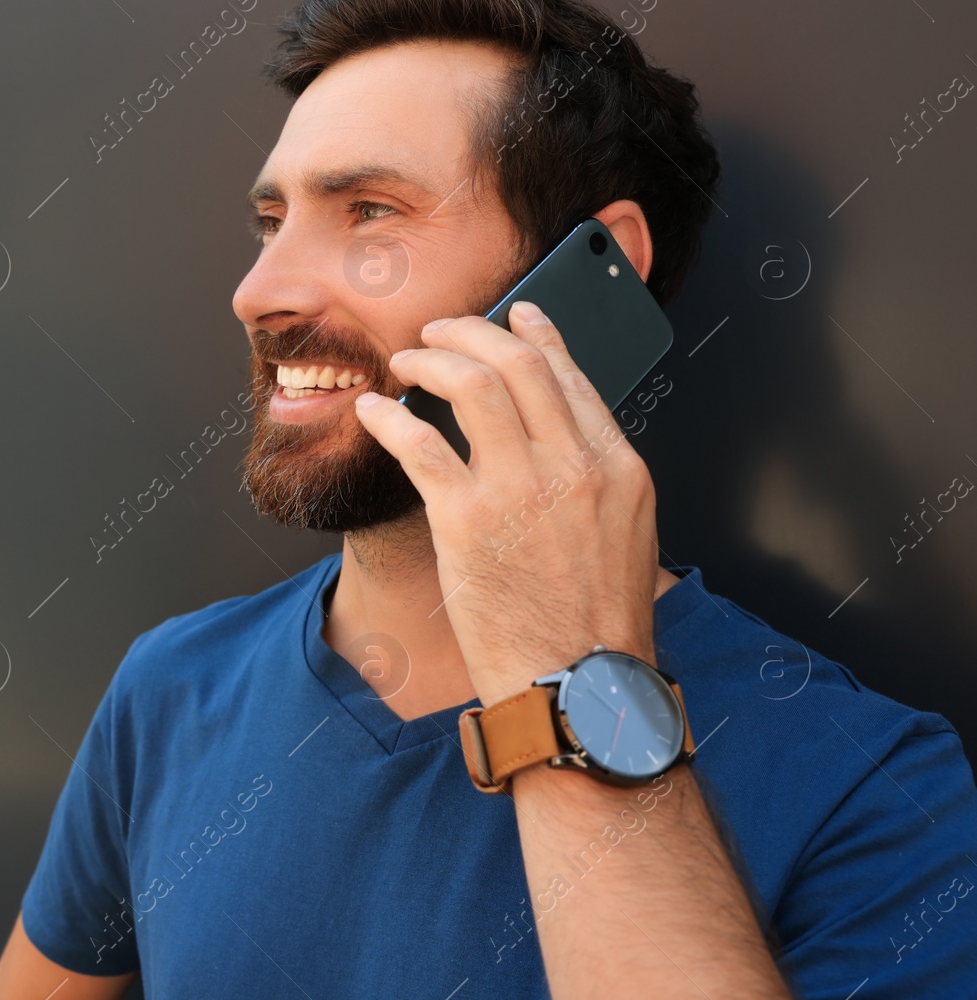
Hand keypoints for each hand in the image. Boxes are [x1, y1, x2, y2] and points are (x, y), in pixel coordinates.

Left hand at [352, 302, 659, 705]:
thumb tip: (557, 435)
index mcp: (618, 467)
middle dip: (471, 331)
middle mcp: (574, 466)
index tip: (515, 313)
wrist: (578, 687)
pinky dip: (389, 417)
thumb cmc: (595, 625)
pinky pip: (418, 442)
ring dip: (428, 361)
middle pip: (518, 362)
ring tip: (405, 362)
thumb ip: (594, 477)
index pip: (571, 374)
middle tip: (440, 331)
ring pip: (469, 383)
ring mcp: (519, 490)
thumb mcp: (625, 535)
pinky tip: (374, 412)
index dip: (536, 334)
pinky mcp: (466, 521)